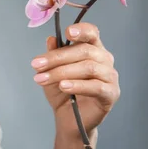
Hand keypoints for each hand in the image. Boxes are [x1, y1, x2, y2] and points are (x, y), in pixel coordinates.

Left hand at [30, 22, 120, 139]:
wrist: (68, 118)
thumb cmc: (63, 91)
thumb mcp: (52, 70)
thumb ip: (53, 54)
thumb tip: (51, 39)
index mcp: (93, 48)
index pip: (92, 33)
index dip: (82, 30)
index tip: (67, 32)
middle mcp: (105, 59)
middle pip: (85, 51)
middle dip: (57, 57)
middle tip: (36, 64)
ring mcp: (110, 77)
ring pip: (88, 67)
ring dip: (62, 72)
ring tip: (42, 79)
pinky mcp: (111, 94)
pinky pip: (96, 86)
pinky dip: (78, 85)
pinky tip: (63, 86)